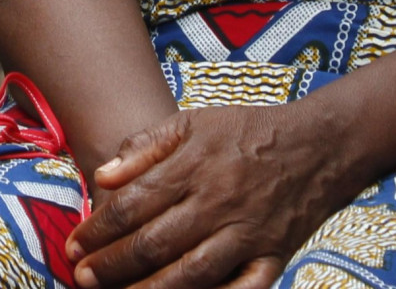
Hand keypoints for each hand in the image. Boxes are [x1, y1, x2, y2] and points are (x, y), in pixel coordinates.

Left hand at [63, 100, 373, 288]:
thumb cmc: (250, 132)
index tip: (74, 244)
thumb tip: (103, 176)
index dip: (99, 229)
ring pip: (189, 273)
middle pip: (154, 242)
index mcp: (194, 166)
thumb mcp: (195, 122)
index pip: (133, 204)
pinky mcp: (272, 257)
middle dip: (112, 265)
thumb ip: (146, 147)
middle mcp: (218, 202)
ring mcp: (247, 233)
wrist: (322, 144)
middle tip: (81, 277)